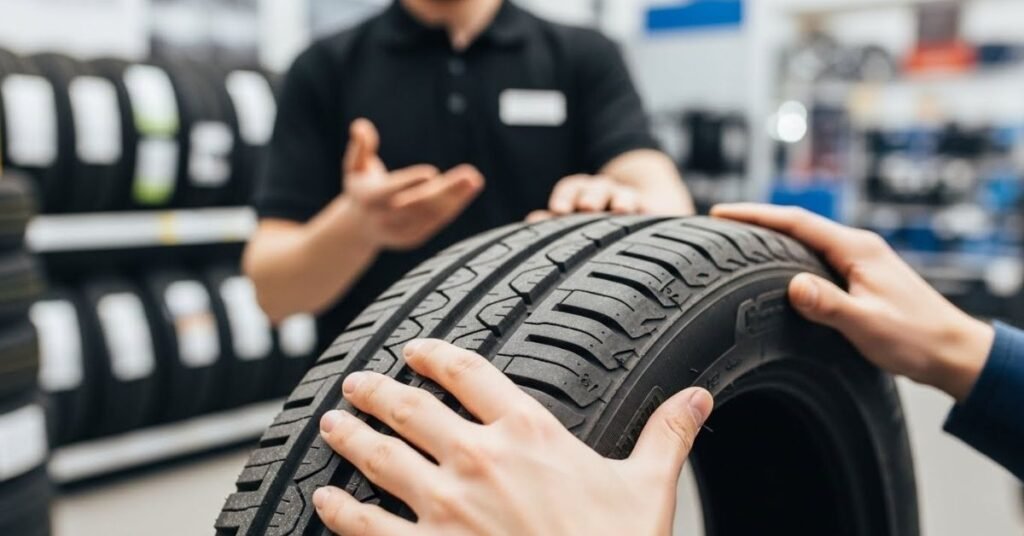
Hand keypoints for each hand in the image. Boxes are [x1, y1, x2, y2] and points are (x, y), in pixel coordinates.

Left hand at [314, 339, 713, 535]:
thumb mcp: (648, 490)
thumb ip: (666, 434)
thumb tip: (698, 396)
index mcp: (530, 434)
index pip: (470, 372)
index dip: (435, 354)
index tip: (415, 348)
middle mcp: (480, 460)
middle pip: (411, 407)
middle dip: (377, 391)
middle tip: (356, 383)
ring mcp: (447, 508)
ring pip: (380, 457)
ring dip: (350, 438)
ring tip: (332, 424)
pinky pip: (367, 527)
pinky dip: (340, 511)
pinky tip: (324, 499)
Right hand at [343, 119, 483, 249]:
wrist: (359, 228)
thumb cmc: (361, 187)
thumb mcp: (355, 166)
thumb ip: (360, 146)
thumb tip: (361, 125)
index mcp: (369, 198)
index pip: (391, 190)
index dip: (410, 182)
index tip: (432, 173)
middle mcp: (385, 218)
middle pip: (418, 204)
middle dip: (446, 190)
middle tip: (470, 174)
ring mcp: (400, 231)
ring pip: (431, 214)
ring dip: (456, 198)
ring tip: (474, 180)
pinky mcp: (413, 238)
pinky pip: (436, 222)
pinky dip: (453, 206)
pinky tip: (468, 191)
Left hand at [527, 174, 642, 222]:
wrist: (645, 212)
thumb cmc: (599, 223)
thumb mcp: (577, 220)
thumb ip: (555, 221)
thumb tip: (533, 220)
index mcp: (584, 196)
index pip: (573, 188)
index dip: (565, 196)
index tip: (558, 209)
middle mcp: (607, 195)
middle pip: (598, 187)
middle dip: (592, 195)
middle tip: (587, 206)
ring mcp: (631, 202)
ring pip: (624, 195)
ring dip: (621, 199)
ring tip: (620, 208)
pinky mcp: (653, 212)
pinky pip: (651, 208)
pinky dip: (649, 209)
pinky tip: (648, 213)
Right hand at [712, 203, 994, 401]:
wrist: (954, 352)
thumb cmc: (917, 339)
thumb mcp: (868, 325)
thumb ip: (829, 305)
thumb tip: (793, 286)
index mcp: (857, 249)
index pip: (796, 222)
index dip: (755, 215)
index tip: (721, 213)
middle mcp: (858, 247)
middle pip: (797, 225)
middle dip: (757, 221)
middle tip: (718, 226)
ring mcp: (860, 260)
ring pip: (806, 241)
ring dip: (772, 238)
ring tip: (737, 243)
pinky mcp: (860, 277)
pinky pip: (815, 257)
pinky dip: (788, 255)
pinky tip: (774, 269)